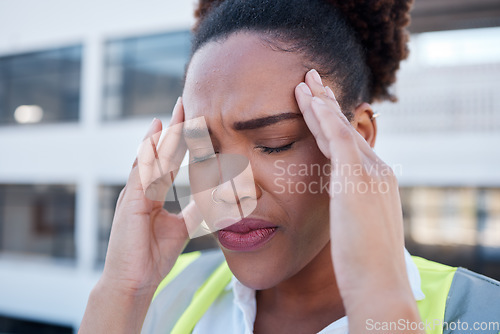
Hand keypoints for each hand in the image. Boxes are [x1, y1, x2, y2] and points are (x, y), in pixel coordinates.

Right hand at [80, 98, 200, 333]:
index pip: (168, 159)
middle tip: (183, 103)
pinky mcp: (130, 205)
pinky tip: (155, 140)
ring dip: (160, 137)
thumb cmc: (153, 256)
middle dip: (171, 128)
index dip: (179, 139)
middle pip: (157, 152)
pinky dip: (147, 157)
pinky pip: (140, 175)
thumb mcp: (180, 227)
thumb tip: (209, 200)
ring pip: (148, 159)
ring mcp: (134, 195)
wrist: (135, 282)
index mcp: (152, 193)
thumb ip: (192, 211)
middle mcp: (141, 189)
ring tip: (172, 115)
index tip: (192, 118)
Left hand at [295, 70, 422, 332]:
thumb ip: (350, 212)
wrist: (380, 286)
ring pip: (341, 127)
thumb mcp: (358, 231)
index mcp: (377, 183)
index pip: (349, 146)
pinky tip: (309, 98)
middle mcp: (378, 171)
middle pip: (346, 130)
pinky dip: (323, 115)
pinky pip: (336, 136)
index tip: (318, 107)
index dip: (332, 124)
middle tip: (311, 81)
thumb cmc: (365, 268)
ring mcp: (371, 172)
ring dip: (321, 102)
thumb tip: (339, 210)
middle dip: (327, 104)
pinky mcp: (358, 177)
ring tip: (305, 80)